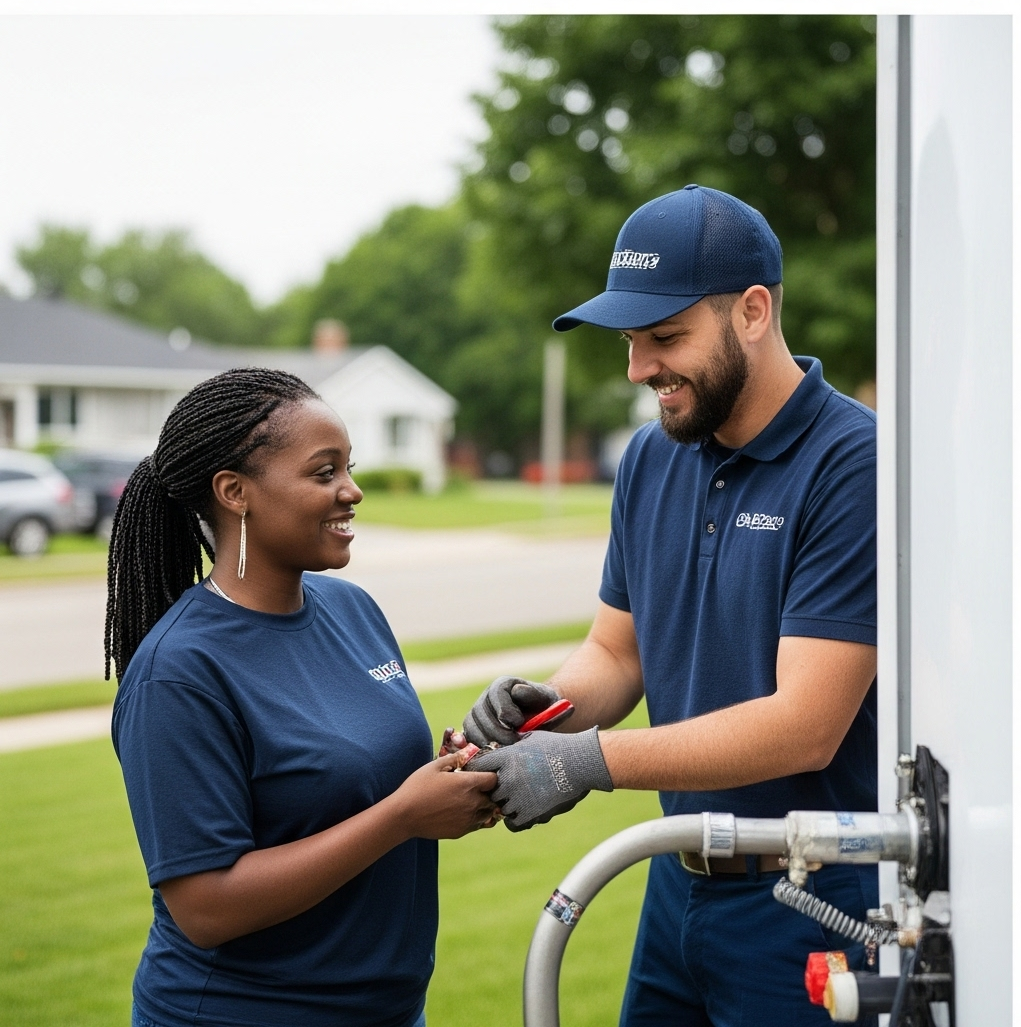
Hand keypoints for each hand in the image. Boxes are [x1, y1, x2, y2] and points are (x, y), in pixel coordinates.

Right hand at [391, 753, 498, 839]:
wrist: (404, 816)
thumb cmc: (417, 787)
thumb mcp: (434, 766)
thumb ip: (455, 758)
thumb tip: (467, 752)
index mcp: (468, 784)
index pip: (494, 779)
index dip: (491, 775)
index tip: (484, 774)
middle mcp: (473, 803)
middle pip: (495, 798)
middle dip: (490, 792)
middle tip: (480, 788)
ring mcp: (468, 820)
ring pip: (489, 814)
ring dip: (486, 807)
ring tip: (474, 800)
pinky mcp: (462, 832)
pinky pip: (478, 825)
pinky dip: (476, 818)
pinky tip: (464, 812)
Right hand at [463, 676, 560, 746]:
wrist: (540, 721)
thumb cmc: (544, 709)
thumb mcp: (545, 699)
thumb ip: (533, 694)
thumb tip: (516, 692)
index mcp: (502, 685)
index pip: (495, 695)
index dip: (506, 710)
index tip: (520, 723)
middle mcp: (486, 698)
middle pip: (480, 713)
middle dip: (497, 730)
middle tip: (514, 742)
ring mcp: (477, 715)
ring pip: (472, 727)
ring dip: (487, 741)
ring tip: (506, 749)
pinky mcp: (474, 730)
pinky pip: (468, 739)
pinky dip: (478, 747)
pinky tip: (492, 753)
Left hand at [464, 728, 612, 831]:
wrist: (581, 762)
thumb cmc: (559, 746)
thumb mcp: (531, 738)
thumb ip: (511, 746)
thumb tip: (498, 747)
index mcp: (507, 758)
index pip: (479, 766)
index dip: (481, 769)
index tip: (487, 772)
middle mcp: (509, 778)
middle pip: (488, 789)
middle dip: (496, 788)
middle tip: (507, 786)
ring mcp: (519, 797)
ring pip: (500, 807)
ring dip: (507, 804)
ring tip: (522, 797)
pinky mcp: (531, 813)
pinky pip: (512, 823)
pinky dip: (517, 819)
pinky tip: (525, 810)